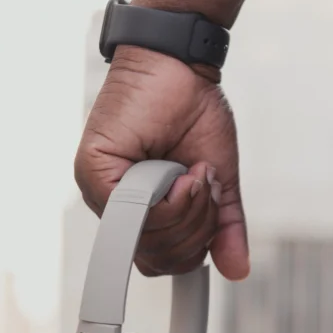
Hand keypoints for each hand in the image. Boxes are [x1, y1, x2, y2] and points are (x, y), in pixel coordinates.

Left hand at [74, 46, 248, 280]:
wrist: (183, 64)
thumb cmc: (192, 111)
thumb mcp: (218, 180)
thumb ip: (224, 227)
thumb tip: (238, 269)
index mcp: (141, 211)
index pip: (162, 261)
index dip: (192, 248)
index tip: (210, 210)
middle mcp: (117, 205)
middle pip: (157, 258)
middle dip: (195, 227)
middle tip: (203, 183)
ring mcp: (101, 190)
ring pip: (145, 241)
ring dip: (185, 209)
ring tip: (192, 171)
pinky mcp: (94, 170)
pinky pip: (131, 213)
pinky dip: (167, 199)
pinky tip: (179, 172)